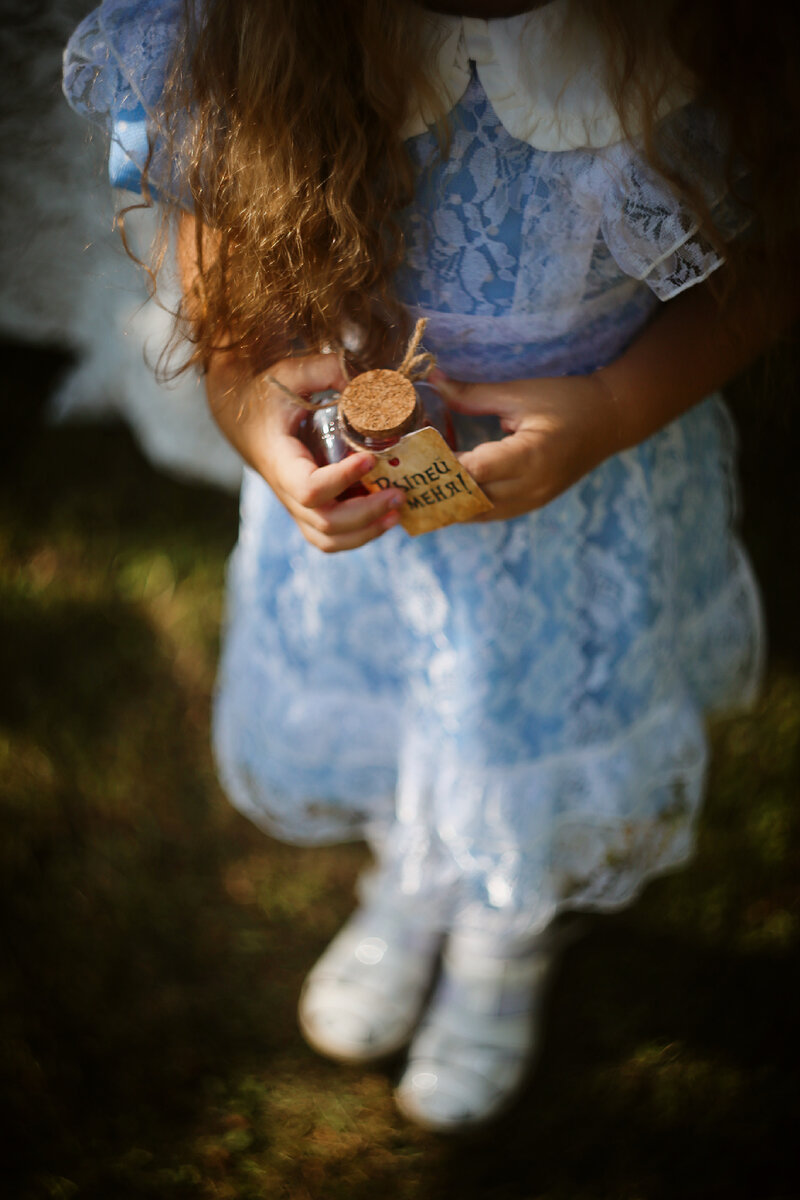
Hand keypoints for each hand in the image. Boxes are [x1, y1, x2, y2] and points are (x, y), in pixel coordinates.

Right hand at [208, 353, 405, 551]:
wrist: (241, 415)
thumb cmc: (266, 394)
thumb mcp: (290, 372)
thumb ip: (327, 369)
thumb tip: (372, 383)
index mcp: (280, 460)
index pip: (309, 488)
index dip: (341, 480)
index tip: (369, 458)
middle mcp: (286, 491)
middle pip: (325, 523)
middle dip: (366, 514)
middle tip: (399, 493)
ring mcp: (296, 505)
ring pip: (328, 539)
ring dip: (366, 532)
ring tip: (396, 512)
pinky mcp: (307, 510)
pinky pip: (331, 538)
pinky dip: (359, 535)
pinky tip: (385, 515)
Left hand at [429, 368, 622, 520]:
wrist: (610, 420)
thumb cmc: (567, 400)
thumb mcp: (519, 393)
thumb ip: (472, 394)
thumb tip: (433, 380)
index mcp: (530, 456)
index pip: (473, 471)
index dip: (439, 465)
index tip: (410, 452)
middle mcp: (531, 487)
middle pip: (469, 499)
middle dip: (435, 488)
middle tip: (401, 476)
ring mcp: (532, 501)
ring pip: (476, 514)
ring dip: (445, 502)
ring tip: (414, 487)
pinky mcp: (530, 505)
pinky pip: (488, 513)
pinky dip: (463, 504)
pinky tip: (440, 492)